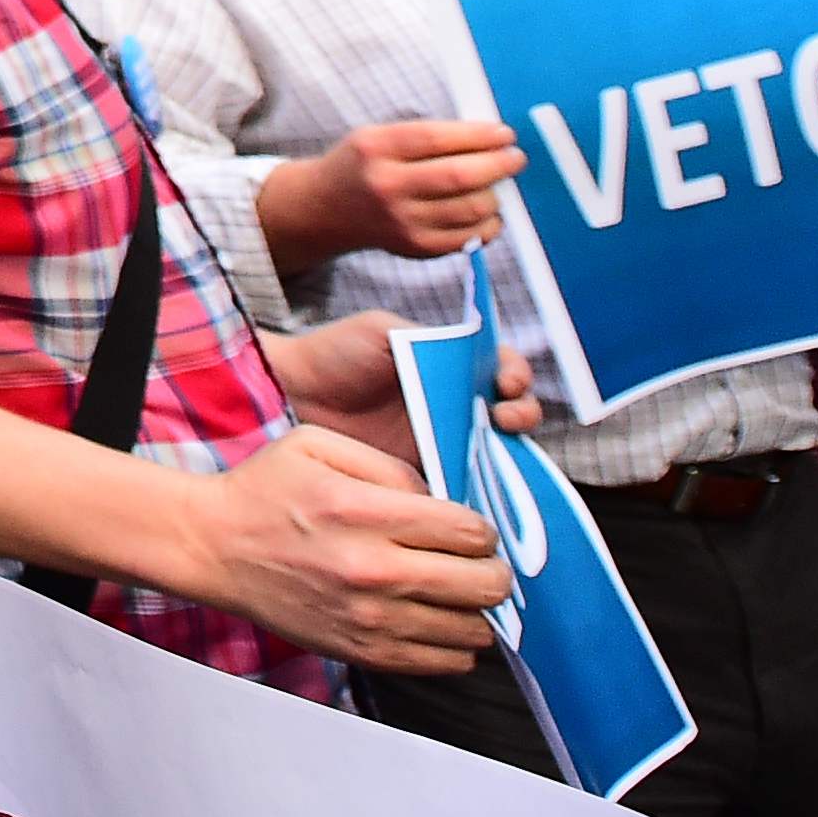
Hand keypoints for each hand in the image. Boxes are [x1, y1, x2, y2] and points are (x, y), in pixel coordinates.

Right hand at [184, 421, 506, 672]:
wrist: (213, 548)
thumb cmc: (264, 492)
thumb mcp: (317, 445)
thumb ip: (390, 465)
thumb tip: (444, 503)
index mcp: (361, 512)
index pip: (470, 531)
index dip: (480, 528)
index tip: (464, 528)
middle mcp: (371, 571)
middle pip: (484, 584)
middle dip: (489, 568)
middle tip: (470, 560)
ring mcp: (370, 620)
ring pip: (474, 629)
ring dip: (471, 607)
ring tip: (447, 589)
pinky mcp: (364, 654)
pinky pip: (447, 662)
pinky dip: (453, 641)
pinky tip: (429, 616)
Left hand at [258, 313, 537, 457]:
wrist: (293, 394)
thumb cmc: (335, 352)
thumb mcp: (384, 330)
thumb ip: (430, 337)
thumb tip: (475, 352)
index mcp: (453, 366)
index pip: (505, 370)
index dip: (517, 376)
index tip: (506, 382)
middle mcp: (457, 405)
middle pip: (514, 414)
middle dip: (524, 414)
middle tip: (506, 417)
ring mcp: (446, 442)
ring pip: (498, 452)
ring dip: (511, 452)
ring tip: (497, 446)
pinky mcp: (426, 475)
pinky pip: (465, 484)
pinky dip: (480, 486)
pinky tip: (478, 480)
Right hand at [260, 119, 522, 267]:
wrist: (326, 208)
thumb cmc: (363, 165)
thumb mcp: (378, 136)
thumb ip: (427, 137)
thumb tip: (489, 140)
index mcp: (376, 148)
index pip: (438, 138)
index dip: (479, 135)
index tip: (504, 134)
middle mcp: (386, 186)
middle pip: (459, 176)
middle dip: (498, 165)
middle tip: (515, 158)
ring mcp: (401, 221)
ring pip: (470, 209)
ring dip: (495, 195)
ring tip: (496, 184)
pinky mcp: (415, 247)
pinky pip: (468, 238)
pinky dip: (488, 224)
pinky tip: (487, 212)